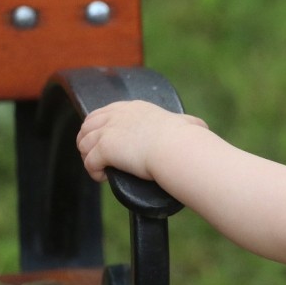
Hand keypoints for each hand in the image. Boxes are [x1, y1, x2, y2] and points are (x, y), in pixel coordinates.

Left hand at [77, 100, 207, 182]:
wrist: (176, 148)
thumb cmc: (184, 138)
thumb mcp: (186, 123)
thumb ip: (187, 122)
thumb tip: (202, 127)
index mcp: (135, 108)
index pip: (105, 112)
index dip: (99, 127)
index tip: (103, 140)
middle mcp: (118, 115)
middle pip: (88, 125)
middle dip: (87, 141)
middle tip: (95, 156)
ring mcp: (109, 130)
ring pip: (83, 143)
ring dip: (88, 157)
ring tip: (99, 168)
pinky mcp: (104, 148)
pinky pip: (89, 162)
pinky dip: (93, 171)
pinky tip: (103, 177)